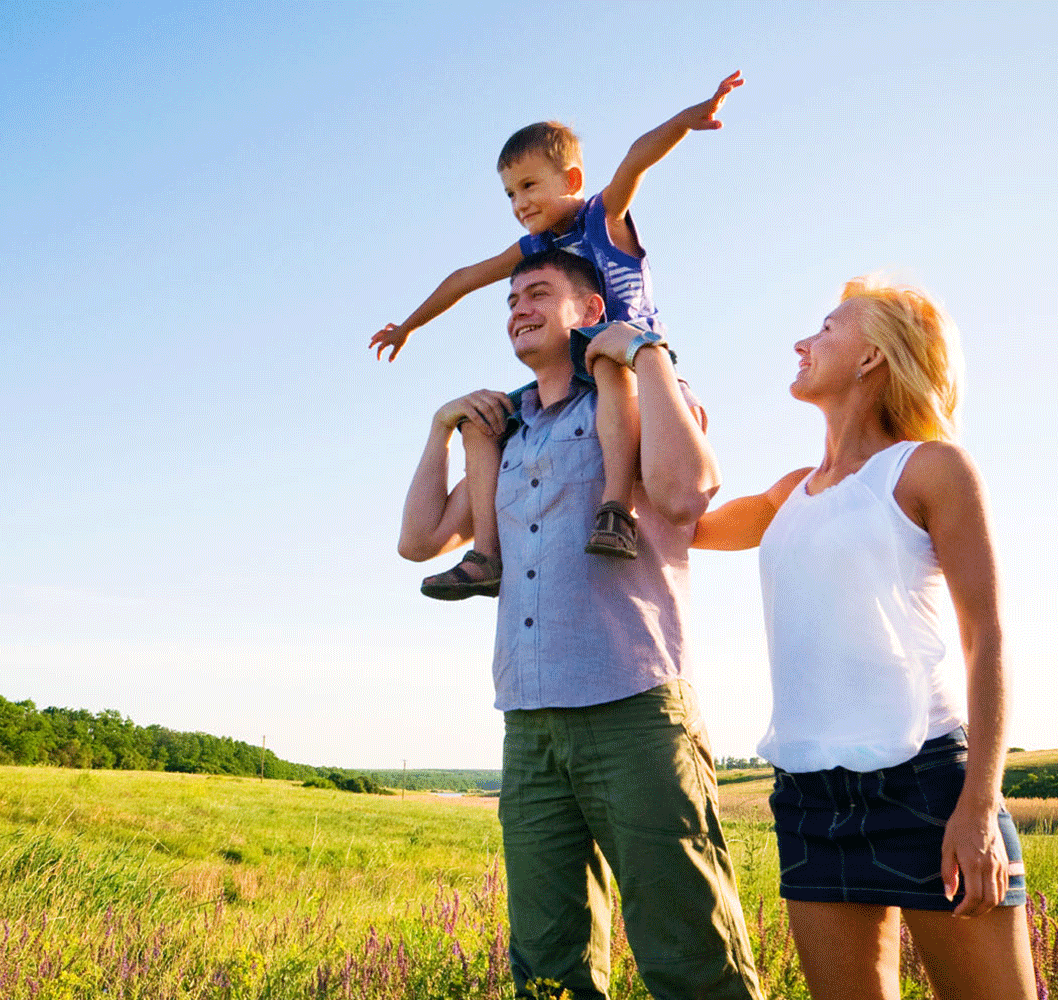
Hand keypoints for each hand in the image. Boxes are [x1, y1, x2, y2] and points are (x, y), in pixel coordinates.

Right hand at [370, 322, 410, 361]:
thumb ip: (393, 354)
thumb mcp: (398, 347)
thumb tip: (389, 361)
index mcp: (386, 340)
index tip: (379, 360)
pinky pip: (390, 326)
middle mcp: (387, 335)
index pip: (380, 348)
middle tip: (369, 347)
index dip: (378, 354)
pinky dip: (387, 327)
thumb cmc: (403, 338)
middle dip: (373, 343)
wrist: (408, 328)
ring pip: (381, 332)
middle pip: (378, 339)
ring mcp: (391, 331)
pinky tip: (386, 327)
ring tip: (372, 338)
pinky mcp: (396, 328)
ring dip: (376, 335)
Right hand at [435, 389, 512, 436]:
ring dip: (494, 422)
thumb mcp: (480, 408)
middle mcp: (478, 393)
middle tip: (503, 430)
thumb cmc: (467, 414)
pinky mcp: (462, 406)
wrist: (447, 414)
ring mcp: (470, 398)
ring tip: (497, 432)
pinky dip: (483, 424)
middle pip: (495, 404)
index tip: (513, 414)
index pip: (501, 395)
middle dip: (501, 417)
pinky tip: (488, 432)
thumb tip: (509, 414)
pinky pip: (476, 415)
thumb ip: (491, 408)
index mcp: (485, 393)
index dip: (509, 404)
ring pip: (486, 409)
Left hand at [583, 321, 649, 372]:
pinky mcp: (599, 345)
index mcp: (621, 326)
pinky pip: (589, 355)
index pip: (608, 335)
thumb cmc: (647, 351)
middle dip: (595, 351)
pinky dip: (588, 363)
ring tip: (592, 369)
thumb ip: (634, 346)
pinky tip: (590, 372)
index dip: (605, 345)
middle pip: (598, 340)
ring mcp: (604, 335)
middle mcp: (611, 328)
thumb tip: (637, 352)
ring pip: (592, 347)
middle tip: (595, 362)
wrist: (644, 350)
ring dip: (591, 359)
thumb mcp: (639, 345)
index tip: (605, 355)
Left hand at [680, 70, 743, 130]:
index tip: (731, 87)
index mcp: (710, 106)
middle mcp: (713, 100)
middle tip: (741, 76)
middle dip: (731, 82)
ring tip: (740, 71)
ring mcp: (715, 99)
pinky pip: (723, 90)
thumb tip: (722, 124)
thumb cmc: (694, 122)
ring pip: (723, 86)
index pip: (717, 97)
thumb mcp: (702, 126)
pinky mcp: (716, 99)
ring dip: (731, 79)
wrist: (687, 117)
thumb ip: (712, 125)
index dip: (724, 92)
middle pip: (722, 88)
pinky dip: (730, 84)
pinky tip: (735, 82)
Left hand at [941, 794, 1008, 916]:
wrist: (979, 811)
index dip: (965, 909)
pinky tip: (985, 897)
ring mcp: (1000, 866)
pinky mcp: (1005, 863)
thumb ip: (948, 873)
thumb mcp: (947, 848)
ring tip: (973, 908)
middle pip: (988, 901)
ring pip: (998, 897)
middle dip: (975, 912)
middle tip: (963, 914)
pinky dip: (996, 897)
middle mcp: (990, 868)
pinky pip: (1004, 887)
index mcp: (973, 864)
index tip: (955, 912)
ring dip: (986, 907)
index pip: (973, 897)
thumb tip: (948, 895)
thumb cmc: (959, 827)